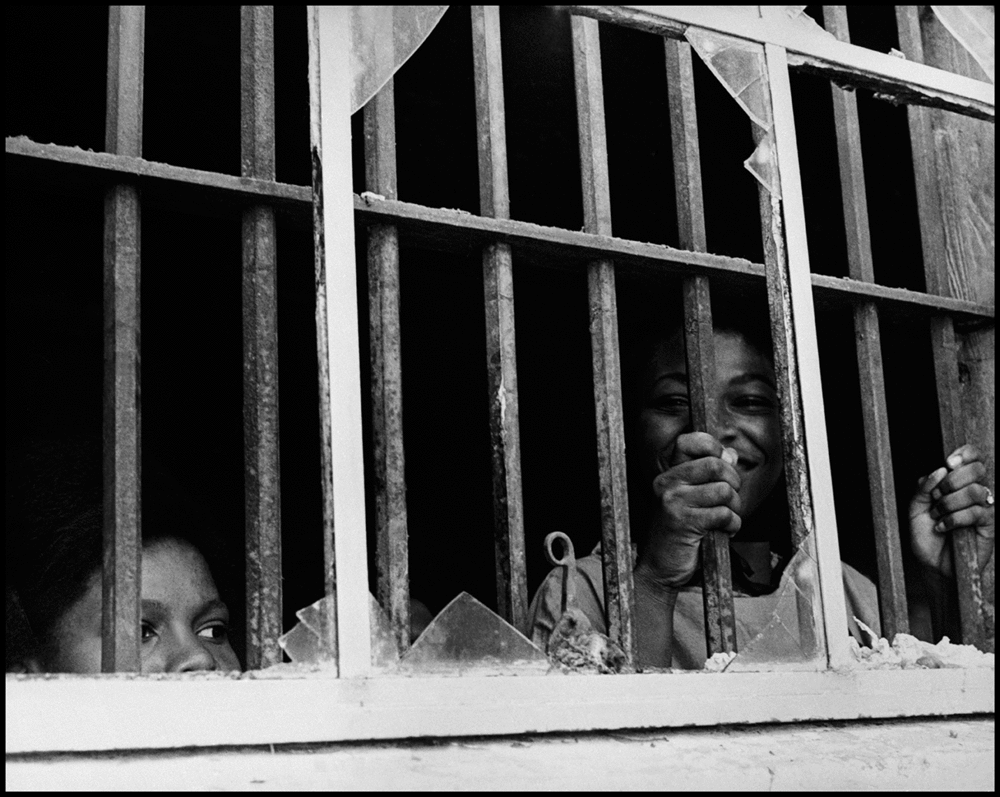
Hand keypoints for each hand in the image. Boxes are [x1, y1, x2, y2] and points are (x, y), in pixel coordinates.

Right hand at [637, 432, 741, 588]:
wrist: (658, 569)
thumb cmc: (677, 535)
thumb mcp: (689, 500)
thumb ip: (710, 475)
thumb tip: (730, 453)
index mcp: (668, 475)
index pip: (689, 441)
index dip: (712, 446)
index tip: (722, 464)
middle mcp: (667, 483)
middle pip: (716, 464)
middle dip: (734, 483)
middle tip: (731, 499)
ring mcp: (674, 502)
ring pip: (724, 490)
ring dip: (735, 508)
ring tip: (726, 519)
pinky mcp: (684, 522)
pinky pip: (724, 514)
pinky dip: (732, 525)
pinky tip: (723, 532)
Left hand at [910, 444, 994, 577]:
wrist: (932, 564)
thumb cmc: (925, 535)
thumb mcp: (915, 508)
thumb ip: (923, 488)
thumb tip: (940, 470)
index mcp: (958, 483)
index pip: (973, 457)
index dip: (965, 454)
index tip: (948, 463)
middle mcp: (973, 492)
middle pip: (977, 469)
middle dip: (952, 481)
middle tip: (937, 497)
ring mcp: (984, 508)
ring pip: (976, 491)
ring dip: (950, 503)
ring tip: (937, 515)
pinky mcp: (988, 525)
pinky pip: (977, 512)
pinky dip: (954, 519)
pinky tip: (942, 527)